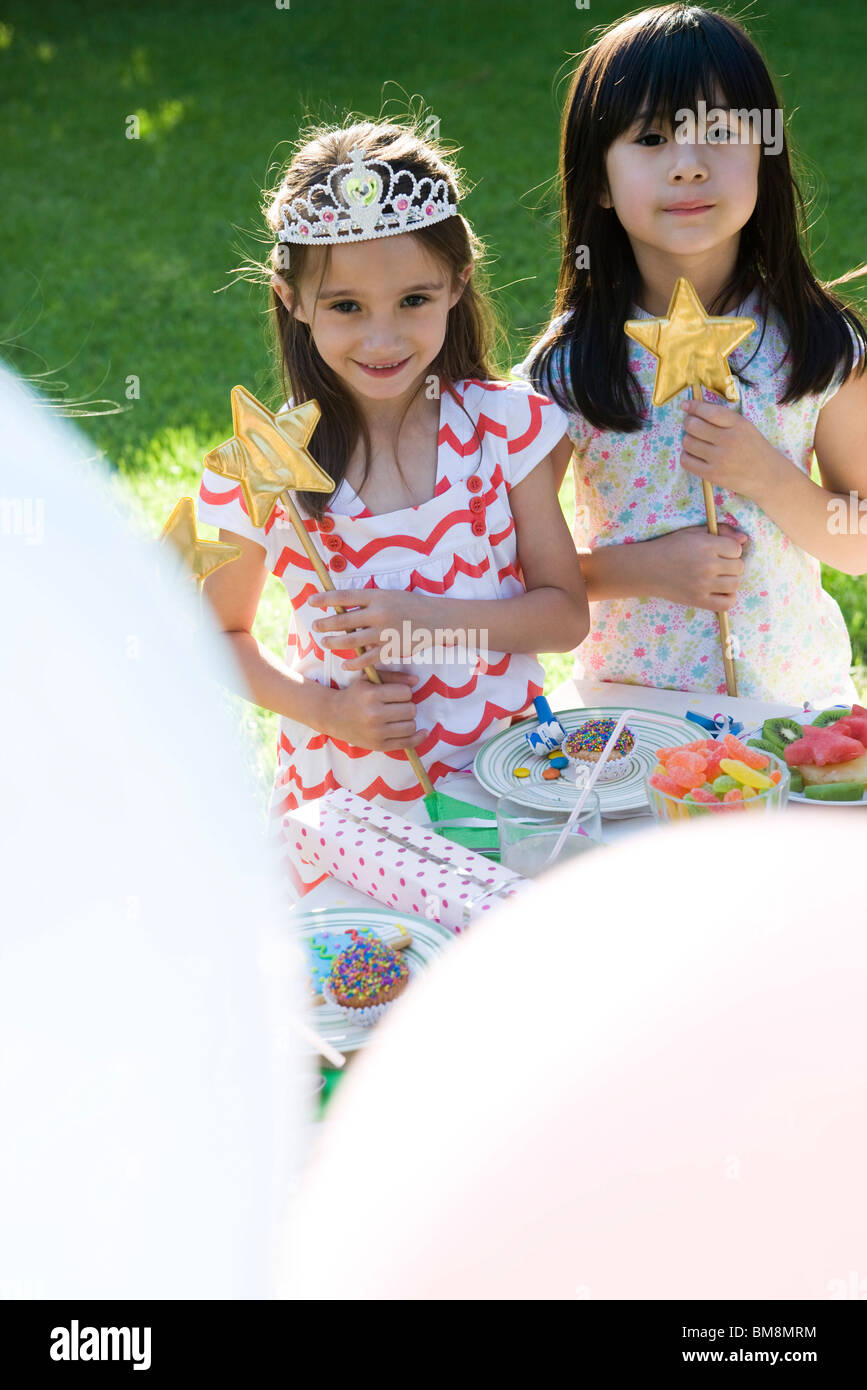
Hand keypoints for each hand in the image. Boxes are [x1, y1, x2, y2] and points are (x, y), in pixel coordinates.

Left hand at [309, 589, 434, 670]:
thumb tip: (345, 607)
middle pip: (344, 619)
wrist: (436, 619)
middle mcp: (378, 613)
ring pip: (352, 639)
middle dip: (326, 623)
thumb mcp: (390, 595)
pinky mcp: (391, 648)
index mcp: (377, 596)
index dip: (326, 599)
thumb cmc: (412, 605)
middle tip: (315, 626)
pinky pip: (368, 658)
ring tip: (325, 643)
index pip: (345, 596)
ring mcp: (384, 632)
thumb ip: (369, 601)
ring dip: (335, 642)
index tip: (311, 601)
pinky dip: (354, 663)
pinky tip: (345, 665)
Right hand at [321, 670, 425, 750]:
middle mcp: (374, 714)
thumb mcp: (369, 680)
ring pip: (411, 726)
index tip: (396, 694)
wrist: (332, 716)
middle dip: (407, 706)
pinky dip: (418, 737)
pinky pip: (407, 743)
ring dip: (408, 720)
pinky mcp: (378, 746)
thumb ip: (393, 677)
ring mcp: (376, 732)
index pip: (406, 693)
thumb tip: (416, 682)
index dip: (404, 692)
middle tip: (396, 706)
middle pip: (411, 709)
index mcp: (371, 695)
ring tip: (398, 717)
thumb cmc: (354, 695)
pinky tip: (423, 732)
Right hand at [648, 523, 748, 610]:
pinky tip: (721, 592)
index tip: (720, 552)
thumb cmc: (671, 547)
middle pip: (739, 567)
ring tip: (719, 578)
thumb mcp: (693, 532)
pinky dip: (728, 598)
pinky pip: (726, 604)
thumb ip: (721, 531)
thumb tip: (745, 539)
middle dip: (732, 565)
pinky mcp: (698, 600)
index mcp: (706, 545)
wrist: (647, 569)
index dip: (731, 550)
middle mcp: (707, 565)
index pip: (736, 549)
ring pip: (735, 584)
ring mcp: (703, 584)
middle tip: (719, 565)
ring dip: (731, 580)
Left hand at [679, 399, 783, 501]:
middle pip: (693, 426)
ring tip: (694, 441)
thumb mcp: (746, 427)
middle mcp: (728, 440)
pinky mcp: (713, 475)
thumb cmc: (755, 449)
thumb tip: (694, 410)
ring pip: (687, 443)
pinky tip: (693, 454)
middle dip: (688, 423)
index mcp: (738, 424)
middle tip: (690, 425)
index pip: (709, 411)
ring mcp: (720, 459)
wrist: (768, 476)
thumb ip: (724, 419)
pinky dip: (686, 455)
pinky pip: (686, 461)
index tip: (685, 405)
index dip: (693, 407)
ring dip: (687, 439)